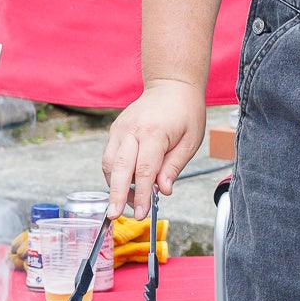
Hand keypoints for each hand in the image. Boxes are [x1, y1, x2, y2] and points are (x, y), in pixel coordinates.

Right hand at [102, 79, 206, 217]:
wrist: (171, 84)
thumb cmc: (185, 112)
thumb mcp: (190, 141)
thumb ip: (174, 166)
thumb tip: (162, 191)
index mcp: (154, 132)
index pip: (143, 170)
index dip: (141, 195)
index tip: (141, 214)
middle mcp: (132, 129)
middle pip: (119, 167)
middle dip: (115, 194)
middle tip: (114, 216)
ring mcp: (120, 128)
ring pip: (109, 163)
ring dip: (113, 186)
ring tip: (124, 203)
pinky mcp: (115, 129)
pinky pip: (109, 156)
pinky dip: (113, 173)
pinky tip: (124, 185)